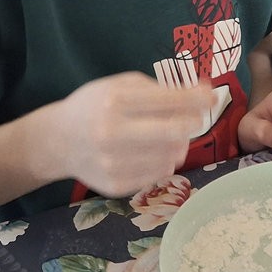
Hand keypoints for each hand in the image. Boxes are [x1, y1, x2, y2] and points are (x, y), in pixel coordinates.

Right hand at [51, 72, 210, 196]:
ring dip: (180, 144)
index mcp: (114, 101)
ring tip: (169, 135)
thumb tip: (202, 93)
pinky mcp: (115, 185)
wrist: (58, 141)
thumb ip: (160, 88)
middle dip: (194, 123)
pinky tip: (154, 152)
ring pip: (172, 156)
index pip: (170, 100)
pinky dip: (166, 161)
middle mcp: (112, 133)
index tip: (213, 96)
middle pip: (175, 132)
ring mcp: (112, 163)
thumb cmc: (95, 105)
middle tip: (196, 119)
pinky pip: (159, 174)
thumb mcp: (121, 85)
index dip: (198, 98)